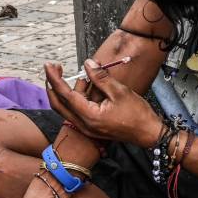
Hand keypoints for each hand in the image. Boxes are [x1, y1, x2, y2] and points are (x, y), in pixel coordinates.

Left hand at [45, 59, 162, 146]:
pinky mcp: (91, 127)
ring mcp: (87, 128)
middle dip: (53, 85)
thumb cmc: (137, 114)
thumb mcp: (120, 91)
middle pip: (58, 104)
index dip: (54, 78)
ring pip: (66, 108)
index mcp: (89, 116)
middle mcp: (84, 124)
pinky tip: (85, 85)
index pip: (65, 95)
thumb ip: (101, 78)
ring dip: (65, 90)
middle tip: (54, 68)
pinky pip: (76, 111)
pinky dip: (75, 98)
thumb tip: (87, 63)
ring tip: (75, 74)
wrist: (148, 133)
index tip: (49, 65)